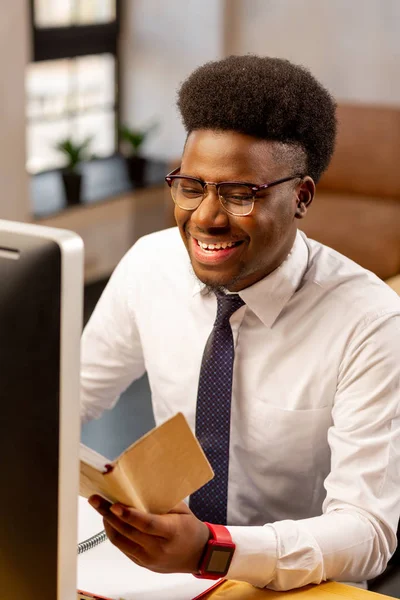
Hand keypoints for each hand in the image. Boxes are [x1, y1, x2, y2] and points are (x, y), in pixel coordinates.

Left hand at [88, 495, 209, 573]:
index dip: (129, 515)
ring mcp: (148, 559)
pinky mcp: (142, 564)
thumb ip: (161, 503)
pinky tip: (111, 521)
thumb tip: (139, 490)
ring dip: (108, 524)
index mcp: (171, 532)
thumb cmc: (190, 528)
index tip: (115, 504)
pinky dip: (115, 533)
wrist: (199, 555)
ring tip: (100, 507)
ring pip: (121, 542)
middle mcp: (158, 549)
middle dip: (109, 514)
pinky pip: (123, 548)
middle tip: (97, 500)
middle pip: (128, 532)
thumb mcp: (182, 510)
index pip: (147, 524)